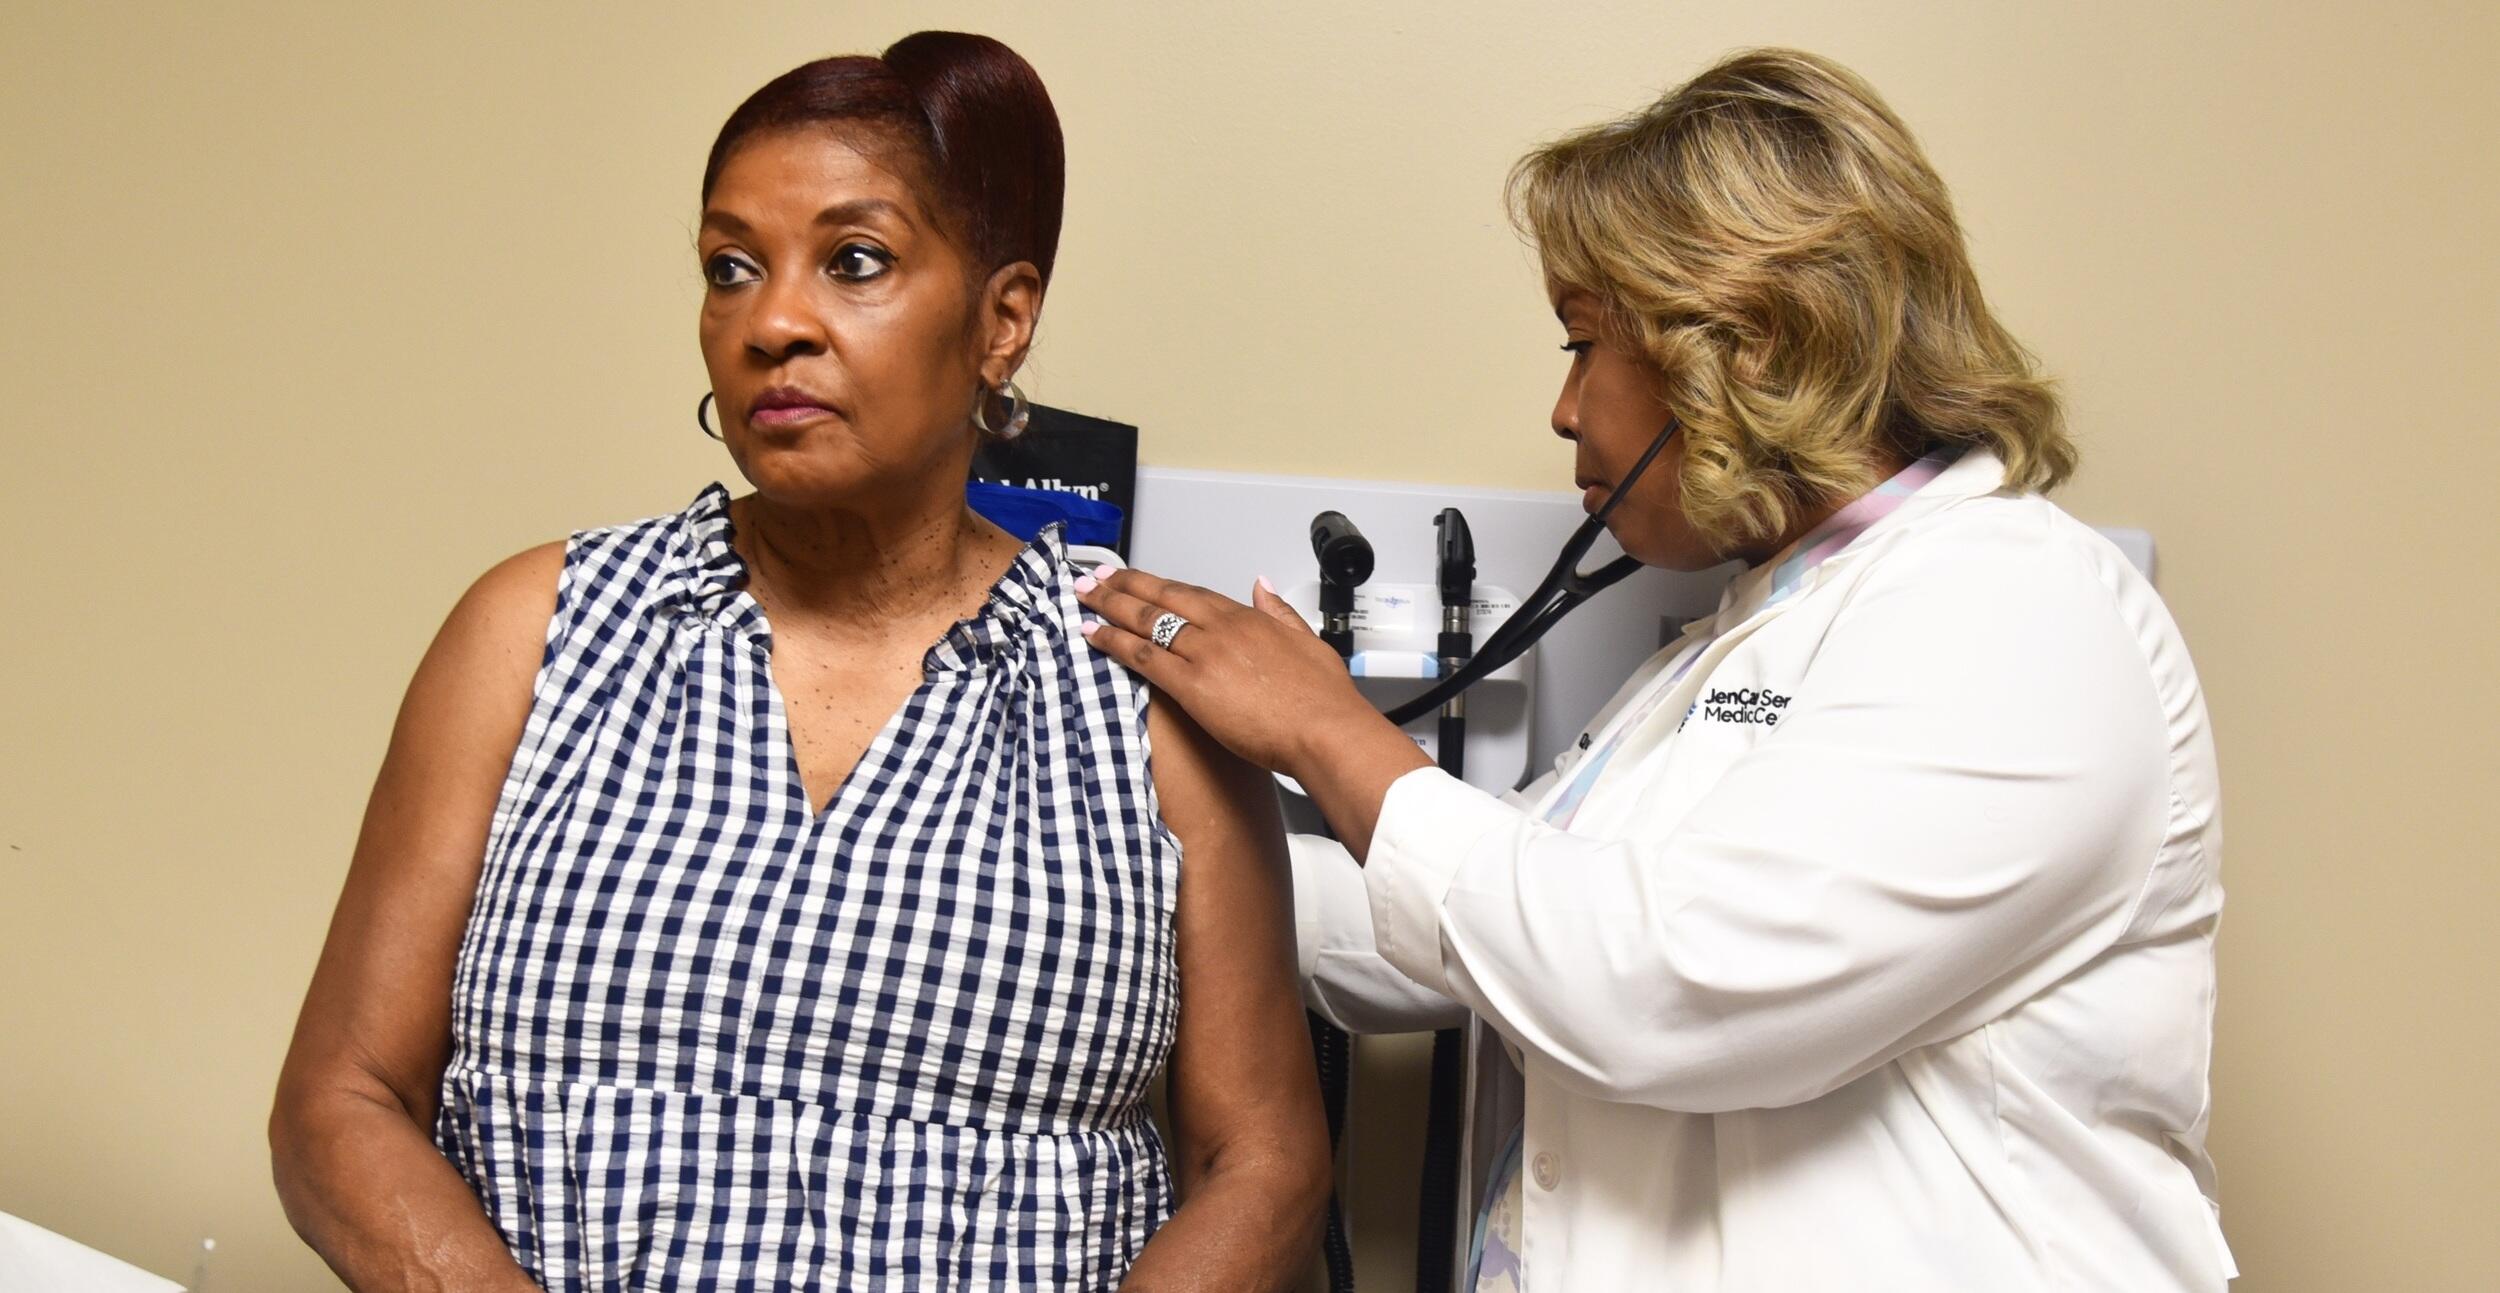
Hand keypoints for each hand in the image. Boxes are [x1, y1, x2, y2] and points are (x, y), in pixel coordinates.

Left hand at [1074, 565, 1373, 775]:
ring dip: (1109, 607)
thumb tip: (1262, 586)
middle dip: (1124, 585)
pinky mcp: (1192, 685)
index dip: (1159, 586)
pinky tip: (1093, 635)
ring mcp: (1204, 654)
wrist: (1325, 730)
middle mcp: (1221, 629)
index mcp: (1248, 618)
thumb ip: (1280, 611)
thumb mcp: (1308, 641)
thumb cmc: (1322, 699)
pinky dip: (1113, 643)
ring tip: (1083, 598)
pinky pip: (1143, 657)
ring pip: (1145, 621)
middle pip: (1161, 598)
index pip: (1192, 594)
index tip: (1139, 580)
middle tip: (1095, 578)